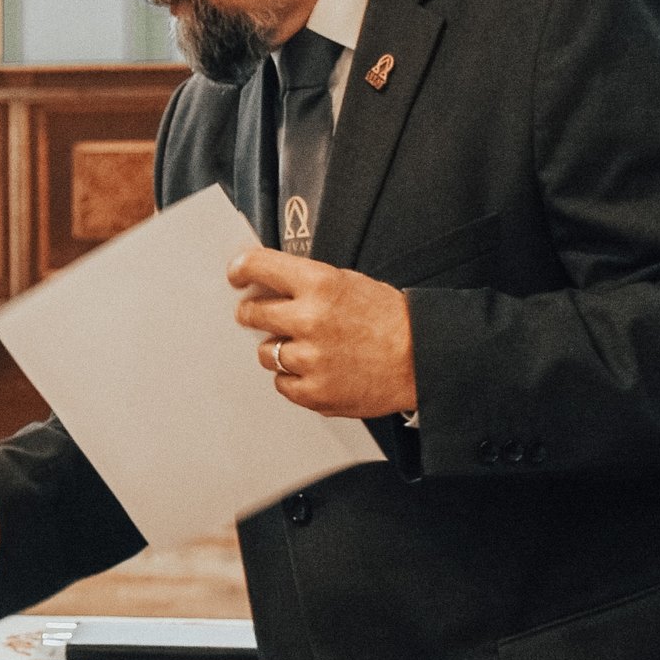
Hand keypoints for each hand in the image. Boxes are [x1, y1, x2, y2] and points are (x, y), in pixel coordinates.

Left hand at [230, 248, 418, 418]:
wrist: (422, 358)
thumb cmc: (390, 319)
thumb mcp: (349, 282)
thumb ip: (307, 283)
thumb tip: (267, 283)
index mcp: (319, 284)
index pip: (258, 266)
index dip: (241, 270)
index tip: (237, 276)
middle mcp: (310, 319)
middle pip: (251, 313)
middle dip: (252, 313)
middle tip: (261, 315)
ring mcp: (310, 359)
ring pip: (265, 352)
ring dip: (277, 349)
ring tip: (305, 348)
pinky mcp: (315, 392)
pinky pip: (282, 384)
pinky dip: (293, 378)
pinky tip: (315, 370)